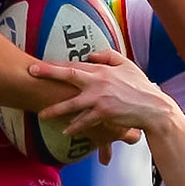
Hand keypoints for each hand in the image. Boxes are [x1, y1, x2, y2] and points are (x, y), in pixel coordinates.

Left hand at [30, 51, 173, 139]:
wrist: (153, 107)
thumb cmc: (140, 86)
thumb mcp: (127, 65)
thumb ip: (108, 56)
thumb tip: (90, 54)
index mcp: (102, 70)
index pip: (75, 65)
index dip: (57, 64)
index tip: (40, 64)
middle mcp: (98, 82)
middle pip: (69, 75)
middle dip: (49, 73)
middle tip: (31, 72)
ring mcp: (100, 98)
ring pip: (73, 104)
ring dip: (56, 110)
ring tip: (42, 115)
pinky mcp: (104, 113)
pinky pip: (85, 121)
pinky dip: (75, 127)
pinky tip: (65, 131)